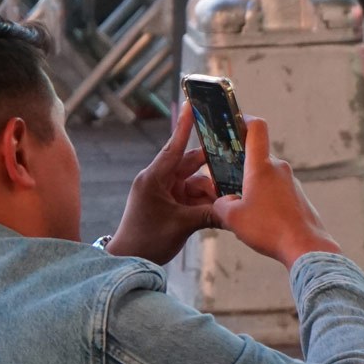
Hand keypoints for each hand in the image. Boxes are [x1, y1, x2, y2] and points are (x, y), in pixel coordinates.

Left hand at [106, 102, 221, 264]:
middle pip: (191, 164)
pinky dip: (207, 202)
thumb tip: (235, 209)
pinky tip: (220, 210)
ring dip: (211, 191)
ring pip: (197, 182)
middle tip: (235, 162)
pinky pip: (195, 196)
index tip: (192, 104)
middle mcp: (160, 180)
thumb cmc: (146, 240)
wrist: (128, 260)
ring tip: (226, 201)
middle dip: (212, 167)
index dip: (185, 125)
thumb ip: (209, 214)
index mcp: (154, 178)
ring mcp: (166, 192)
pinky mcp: (171, 203)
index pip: (174, 147)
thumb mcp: (181, 225)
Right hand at [209, 118, 341, 267]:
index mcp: (261, 166)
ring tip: (237, 205)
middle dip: (238, 165)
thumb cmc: (269, 229)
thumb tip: (223, 201)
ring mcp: (290, 182)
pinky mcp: (297, 196)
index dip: (244, 119)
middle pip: (255, 156)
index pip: (257, 128)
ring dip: (250, 185)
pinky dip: (263, 197)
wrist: (305, 246)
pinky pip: (275, 189)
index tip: (232, 122)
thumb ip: (221, 204)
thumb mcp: (233, 218)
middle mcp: (279, 169)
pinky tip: (257, 217)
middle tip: (220, 179)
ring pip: (265, 175)